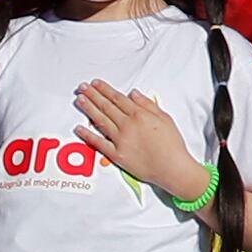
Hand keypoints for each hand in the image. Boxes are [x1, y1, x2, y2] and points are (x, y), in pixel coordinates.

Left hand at [74, 81, 207, 204]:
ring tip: (79, 100)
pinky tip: (79, 128)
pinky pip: (98, 143)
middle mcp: (127, 125)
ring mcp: (120, 140)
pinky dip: (87, 135)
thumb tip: (133, 94)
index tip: (96, 83)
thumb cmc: (172, 144)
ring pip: (100, 121)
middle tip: (82, 87)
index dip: (105, 89)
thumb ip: (147, 104)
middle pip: (106, 106)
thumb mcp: (164, 118)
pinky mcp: (116, 155)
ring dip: (88, 109)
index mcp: (139, 115)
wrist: (172, 167)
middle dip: (92, 95)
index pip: (117, 98)